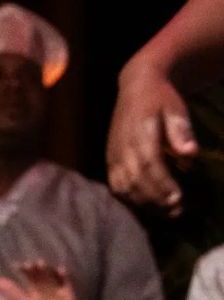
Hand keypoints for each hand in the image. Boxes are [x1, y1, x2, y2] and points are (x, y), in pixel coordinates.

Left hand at [0, 260, 82, 299]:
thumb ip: (15, 296)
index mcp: (36, 290)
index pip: (29, 277)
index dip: (24, 271)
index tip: (17, 265)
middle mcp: (47, 286)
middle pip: (40, 275)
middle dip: (35, 269)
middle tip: (29, 263)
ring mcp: (58, 287)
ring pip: (52, 276)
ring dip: (47, 270)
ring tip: (41, 263)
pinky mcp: (70, 291)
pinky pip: (68, 282)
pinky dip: (65, 277)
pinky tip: (61, 270)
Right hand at [107, 61, 196, 214]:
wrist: (136, 87)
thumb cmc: (161, 98)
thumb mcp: (176, 109)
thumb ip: (181, 131)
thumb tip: (190, 153)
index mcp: (139, 134)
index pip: (149, 165)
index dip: (162, 184)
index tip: (178, 198)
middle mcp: (122, 148)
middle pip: (135, 180)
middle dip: (155, 198)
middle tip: (175, 211)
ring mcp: (113, 155)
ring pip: (123, 186)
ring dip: (143, 202)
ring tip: (164, 212)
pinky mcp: (110, 160)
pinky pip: (116, 184)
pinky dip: (129, 198)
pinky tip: (146, 204)